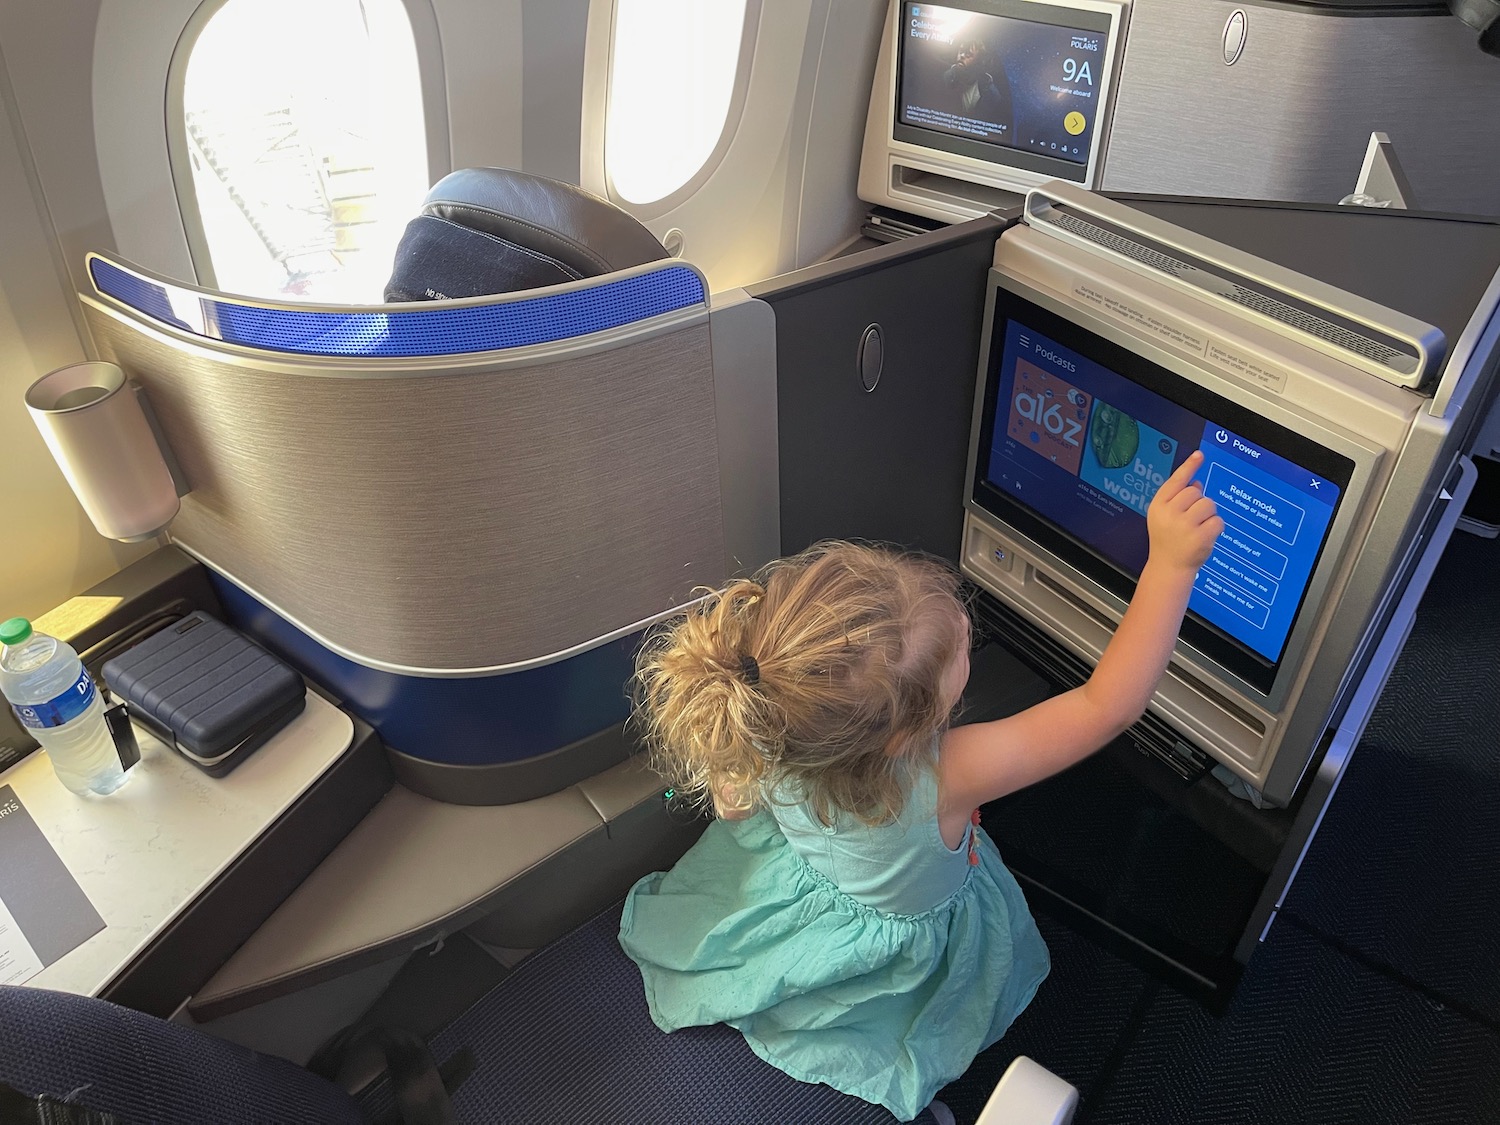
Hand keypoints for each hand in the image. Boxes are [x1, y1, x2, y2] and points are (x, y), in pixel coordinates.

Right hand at [1146, 451, 1223, 575]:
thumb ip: (1177, 499)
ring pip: (1209, 505)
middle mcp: (1169, 513)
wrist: (1168, 567)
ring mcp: (1184, 526)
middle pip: (1196, 492)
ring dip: (1208, 515)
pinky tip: (1204, 537)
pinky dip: (1215, 528)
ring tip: (1197, 529)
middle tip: (1190, 521)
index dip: (1189, 466)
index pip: (1176, 481)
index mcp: (1158, 505)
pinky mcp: (1200, 537)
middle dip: (1198, 503)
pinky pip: (1218, 521)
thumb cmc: (1168, 540)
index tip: (1199, 454)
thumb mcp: (1164, 517)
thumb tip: (1196, 483)